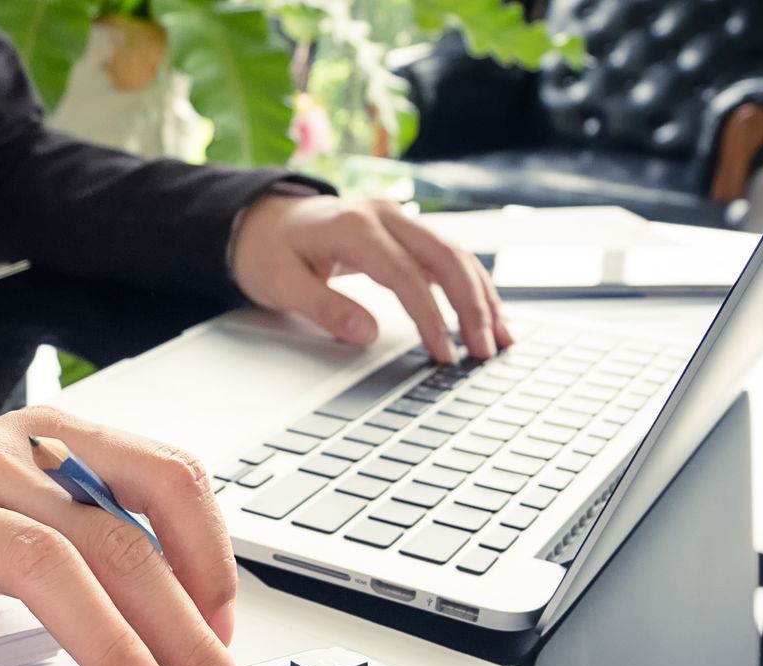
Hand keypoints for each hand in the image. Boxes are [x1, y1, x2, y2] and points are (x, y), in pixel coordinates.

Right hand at [0, 409, 263, 665]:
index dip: (213, 558)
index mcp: (60, 443)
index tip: (227, 636)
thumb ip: (117, 540)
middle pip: (114, 542)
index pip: (167, 477)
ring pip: (37, 564)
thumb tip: (205, 626)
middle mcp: (6, 465)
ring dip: (107, 644)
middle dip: (183, 634)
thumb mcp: (45, 494)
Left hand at [230, 193, 512, 363]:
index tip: (444, 353)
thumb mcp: (281, 284)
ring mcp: (398, 218)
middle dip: (472, 306)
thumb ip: (324, 308)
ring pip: (454, 254)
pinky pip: (447, 255)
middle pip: (445, 257)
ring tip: (500, 337)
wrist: (262, 220)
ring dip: (482, 295)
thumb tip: (366, 335)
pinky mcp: (405, 230)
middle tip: (485, 350)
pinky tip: (488, 312)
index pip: (405, 275)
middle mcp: (384, 215)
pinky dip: (470, 284)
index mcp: (353, 226)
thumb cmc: (268, 252)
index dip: (430, 317)